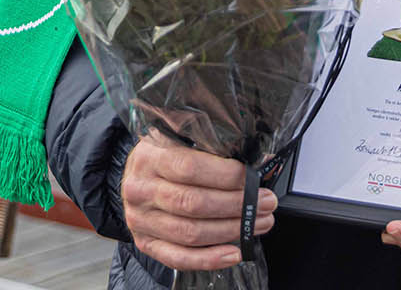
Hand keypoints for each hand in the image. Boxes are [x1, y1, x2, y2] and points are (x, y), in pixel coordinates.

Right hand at [120, 132, 275, 270]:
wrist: (135, 176)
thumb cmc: (164, 156)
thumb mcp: (181, 141)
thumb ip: (215, 149)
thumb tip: (261, 161)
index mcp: (150, 157)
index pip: (190, 168)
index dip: (226, 175)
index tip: (253, 178)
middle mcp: (141, 189)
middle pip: (194, 203)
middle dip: (237, 205)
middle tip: (265, 202)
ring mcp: (141, 220)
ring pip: (191, 233)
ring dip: (232, 230)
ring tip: (258, 223)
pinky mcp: (146, 243)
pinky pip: (179, 258)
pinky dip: (210, 259)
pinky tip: (234, 252)